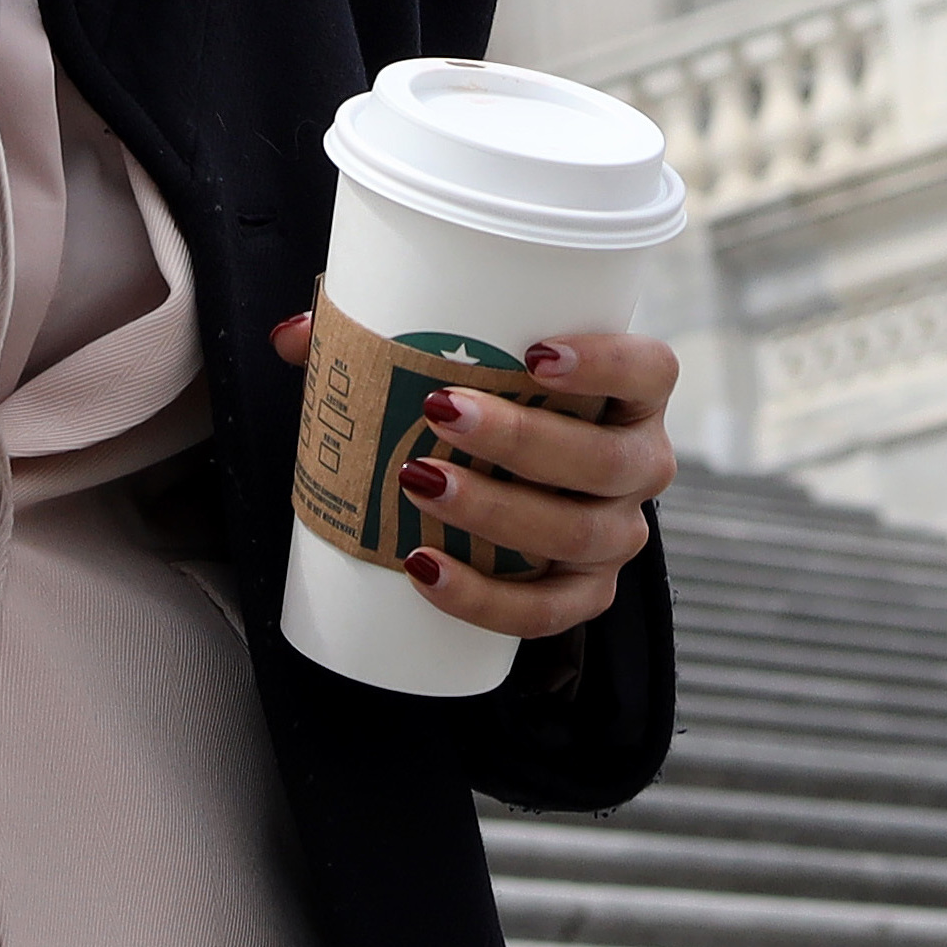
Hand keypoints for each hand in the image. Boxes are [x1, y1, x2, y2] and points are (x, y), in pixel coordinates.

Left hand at [269, 313, 678, 641]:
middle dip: (523, 439)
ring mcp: (619, 535)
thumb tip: (293, 338)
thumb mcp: (451, 357)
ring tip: (419, 484)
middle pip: (609, 460)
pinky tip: (427, 572)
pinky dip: (488, 598)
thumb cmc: (491, 400)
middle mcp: (639, 465)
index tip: (535, 355)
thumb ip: (379, 335)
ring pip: (580, 535)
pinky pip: (549, 611)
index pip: (652, 371)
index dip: (608, 363)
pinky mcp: (586, 593)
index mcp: (630, 395)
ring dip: (499, 514)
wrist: (514, 479)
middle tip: (440, 412)